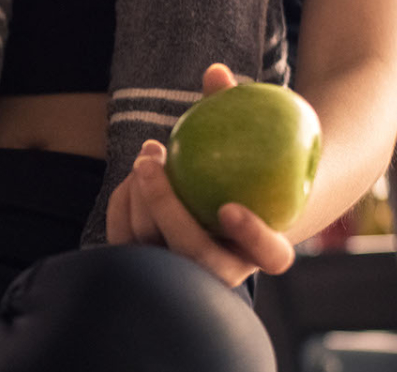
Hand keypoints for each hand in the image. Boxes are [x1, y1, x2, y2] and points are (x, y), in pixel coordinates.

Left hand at [104, 64, 295, 286]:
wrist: (228, 199)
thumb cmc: (248, 163)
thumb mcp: (252, 139)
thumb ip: (235, 109)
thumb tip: (215, 71)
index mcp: (265, 249)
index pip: (271, 255)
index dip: (253, 237)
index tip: (229, 207)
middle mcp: (225, 271)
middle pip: (195, 254)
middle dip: (167, 209)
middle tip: (152, 162)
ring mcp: (185, 275)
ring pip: (154, 252)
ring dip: (142, 200)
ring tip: (148, 156)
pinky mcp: (149, 268)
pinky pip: (126, 241)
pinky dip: (125, 204)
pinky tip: (136, 175)